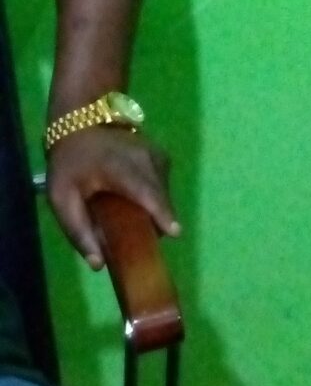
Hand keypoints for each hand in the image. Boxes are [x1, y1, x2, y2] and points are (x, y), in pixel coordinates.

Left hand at [44, 128, 180, 267]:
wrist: (81, 121)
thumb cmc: (70, 163)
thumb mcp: (62, 199)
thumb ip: (78, 231)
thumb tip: (99, 264)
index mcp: (120, 167)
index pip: (146, 191)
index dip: (161, 213)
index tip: (174, 233)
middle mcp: (146, 159)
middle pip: (160, 196)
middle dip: (158, 221)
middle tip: (144, 244)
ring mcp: (157, 155)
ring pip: (163, 191)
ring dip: (154, 210)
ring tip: (137, 224)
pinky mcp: (161, 156)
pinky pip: (162, 184)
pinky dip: (154, 198)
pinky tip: (137, 203)